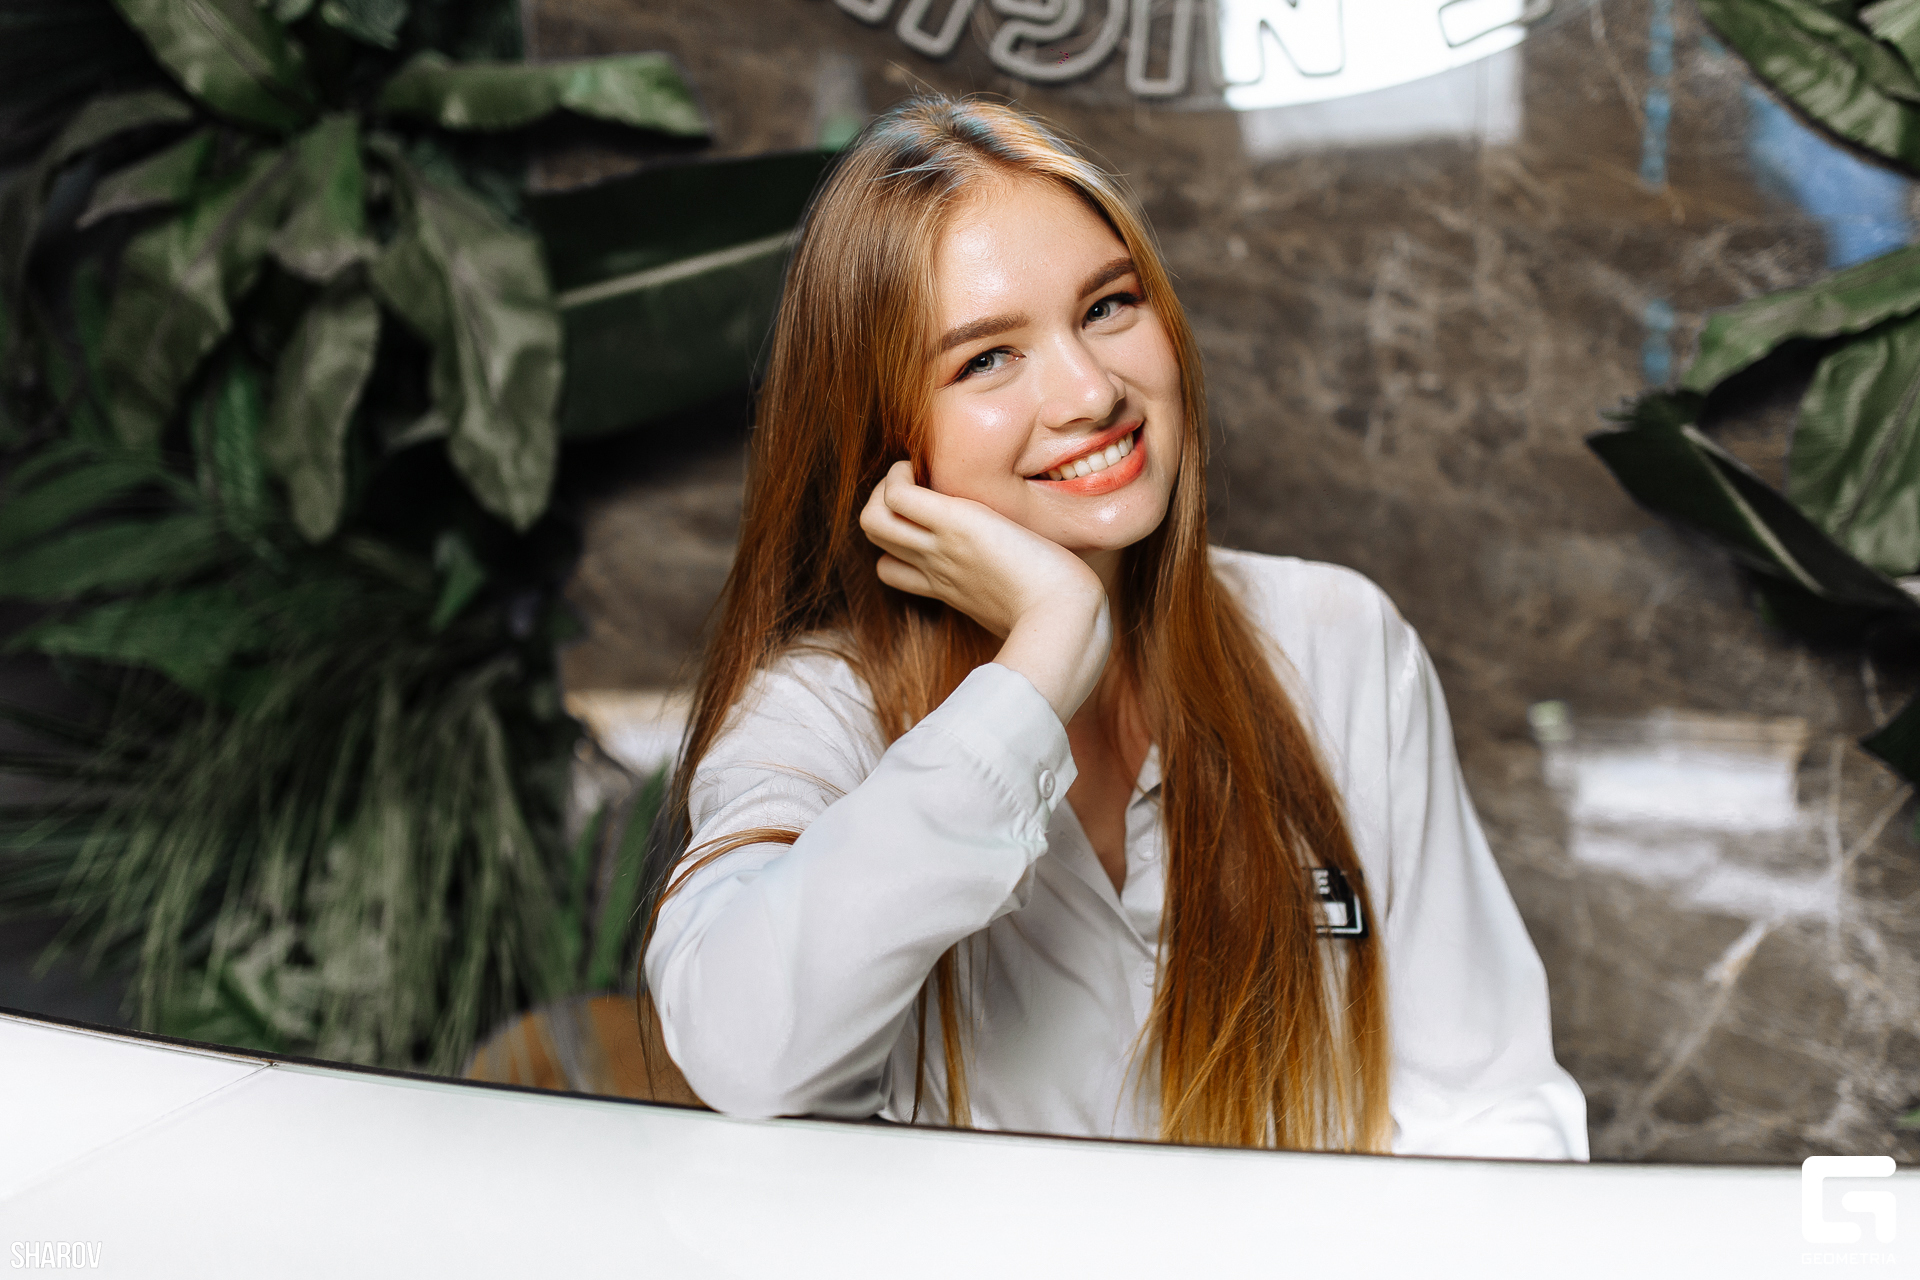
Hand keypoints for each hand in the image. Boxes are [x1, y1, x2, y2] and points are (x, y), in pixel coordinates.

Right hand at [859, 461, 1110, 722]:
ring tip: (916, 474)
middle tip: (921, 485)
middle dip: (886, 507)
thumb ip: (1023, 592)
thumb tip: (1049, 584)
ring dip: (886, 488)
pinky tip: (922, 467)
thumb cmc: (1062, 616)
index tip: (932, 521)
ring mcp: (940, 547)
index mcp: (952, 587)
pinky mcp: (954, 524)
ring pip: (872, 520)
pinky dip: (898, 476)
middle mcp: (937, 568)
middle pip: (876, 540)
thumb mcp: (1031, 603)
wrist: (1064, 618)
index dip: (901, 543)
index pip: (895, 570)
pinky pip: (896, 495)